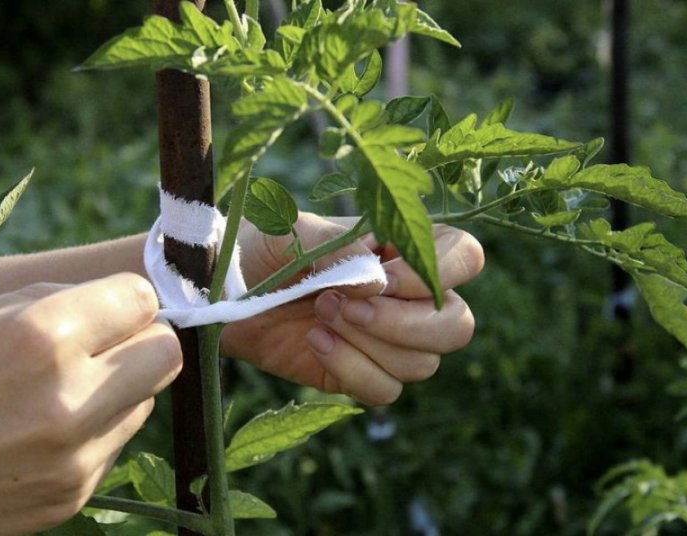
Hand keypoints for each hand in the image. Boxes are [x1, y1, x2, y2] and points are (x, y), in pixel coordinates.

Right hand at [0, 273, 181, 535]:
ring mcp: (76, 457)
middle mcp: (71, 400)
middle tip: (106, 343)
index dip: (127, 298)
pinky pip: (115, 444)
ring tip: (62, 390)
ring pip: (146, 401)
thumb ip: (59, 301)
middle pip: (166, 353)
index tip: (110, 305)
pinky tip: (44, 431)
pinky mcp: (73, 495)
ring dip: (120, 387)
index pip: (143, 300)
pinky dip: (96, 430)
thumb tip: (124, 302)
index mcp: (43, 339)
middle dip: (143, 340)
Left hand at [221, 213, 483, 405]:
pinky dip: (352, 370)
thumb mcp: (295, 234)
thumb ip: (339, 251)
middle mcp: (407, 297)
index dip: (437, 273)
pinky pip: (385, 391)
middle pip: (457, 325)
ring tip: (319, 315)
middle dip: (404, 323)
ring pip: (423, 363)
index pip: (464, 258)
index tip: (382, 276)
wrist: (222, 289)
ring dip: (368, 343)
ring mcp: (388, 340)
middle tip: (341, 305)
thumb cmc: (263, 246)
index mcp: (403, 248)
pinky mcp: (361, 374)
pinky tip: (314, 343)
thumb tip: (378, 284)